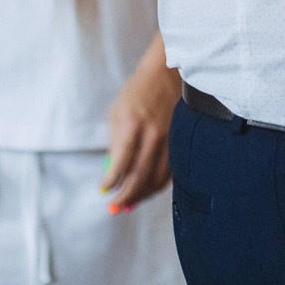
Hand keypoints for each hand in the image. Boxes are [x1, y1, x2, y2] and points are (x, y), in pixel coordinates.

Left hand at [102, 58, 176, 211]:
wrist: (166, 75)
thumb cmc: (137, 93)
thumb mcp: (117, 114)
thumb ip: (115, 144)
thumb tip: (113, 174)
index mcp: (133, 126)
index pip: (121, 163)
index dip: (111, 182)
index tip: (104, 191)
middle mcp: (153, 135)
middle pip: (140, 177)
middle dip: (125, 198)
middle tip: (115, 209)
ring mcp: (170, 139)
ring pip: (157, 179)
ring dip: (142, 195)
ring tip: (129, 203)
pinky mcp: (180, 142)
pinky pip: (170, 172)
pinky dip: (158, 184)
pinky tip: (148, 188)